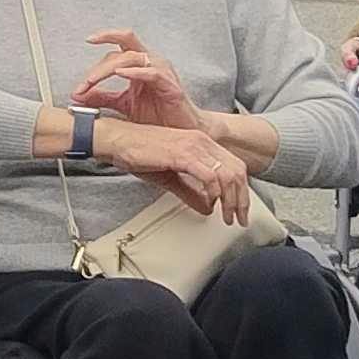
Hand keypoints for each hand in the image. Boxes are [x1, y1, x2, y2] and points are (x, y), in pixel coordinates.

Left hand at [75, 29, 196, 133]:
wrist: (182, 132)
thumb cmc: (158, 115)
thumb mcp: (124, 104)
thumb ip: (103, 97)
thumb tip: (79, 95)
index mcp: (140, 64)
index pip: (119, 45)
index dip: (103, 41)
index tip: (88, 40)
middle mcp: (151, 62)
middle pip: (124, 46)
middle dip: (100, 65)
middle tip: (84, 82)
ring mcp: (162, 71)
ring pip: (133, 57)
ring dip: (110, 68)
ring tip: (93, 81)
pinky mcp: (170, 85)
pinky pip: (152, 72)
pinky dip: (135, 72)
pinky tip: (121, 74)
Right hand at [99, 119, 252, 225]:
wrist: (116, 140)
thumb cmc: (137, 153)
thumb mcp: (169, 177)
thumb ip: (190, 192)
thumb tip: (207, 208)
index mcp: (201, 143)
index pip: (234, 166)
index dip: (241, 191)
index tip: (238, 210)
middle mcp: (201, 141)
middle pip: (237, 171)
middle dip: (242, 199)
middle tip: (238, 218)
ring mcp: (193, 146)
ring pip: (227, 174)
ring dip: (231, 199)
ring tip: (227, 216)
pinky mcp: (182, 154)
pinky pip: (209, 175)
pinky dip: (215, 192)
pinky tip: (211, 203)